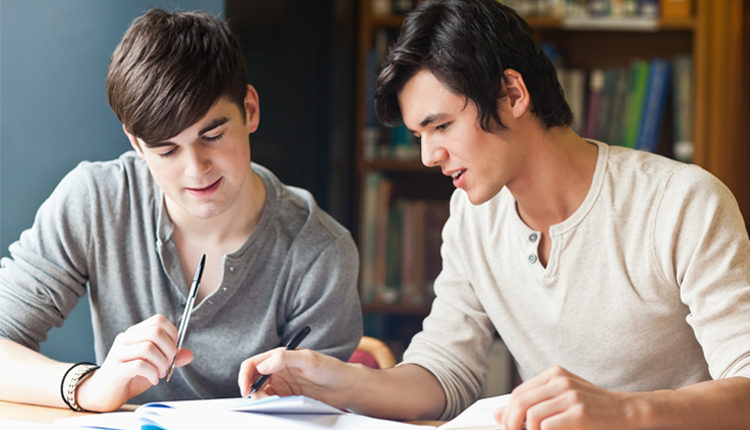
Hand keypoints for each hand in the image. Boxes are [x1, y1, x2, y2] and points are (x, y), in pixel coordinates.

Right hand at [76, 314, 192, 410]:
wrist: (103, 393)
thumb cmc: (130, 376)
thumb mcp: (154, 365)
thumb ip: (170, 359)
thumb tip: (188, 355)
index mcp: (135, 333)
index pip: (158, 320)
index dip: (172, 334)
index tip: (173, 350)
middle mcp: (126, 339)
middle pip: (155, 332)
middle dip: (169, 350)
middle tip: (168, 364)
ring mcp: (118, 353)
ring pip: (148, 347)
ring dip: (161, 363)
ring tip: (160, 373)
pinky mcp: (115, 369)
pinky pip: (139, 365)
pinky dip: (152, 373)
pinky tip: (153, 379)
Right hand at [238, 348, 356, 407]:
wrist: (345, 387)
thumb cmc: (330, 369)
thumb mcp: (309, 360)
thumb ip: (284, 359)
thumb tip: (262, 366)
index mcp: (279, 356)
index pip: (252, 364)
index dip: (244, 376)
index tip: (246, 390)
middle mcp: (277, 369)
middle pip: (252, 380)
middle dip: (251, 391)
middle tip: (261, 402)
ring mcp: (281, 384)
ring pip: (260, 393)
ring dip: (261, 400)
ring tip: (275, 404)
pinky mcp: (286, 397)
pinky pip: (271, 402)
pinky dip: (270, 406)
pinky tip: (281, 406)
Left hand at [496, 366, 633, 429]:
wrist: (626, 410)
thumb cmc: (592, 407)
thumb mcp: (562, 399)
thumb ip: (534, 403)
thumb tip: (499, 415)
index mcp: (554, 374)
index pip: (519, 392)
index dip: (508, 411)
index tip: (506, 425)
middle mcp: (561, 381)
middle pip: (521, 401)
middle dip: (510, 422)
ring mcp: (571, 395)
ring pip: (532, 414)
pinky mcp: (580, 412)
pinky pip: (548, 425)